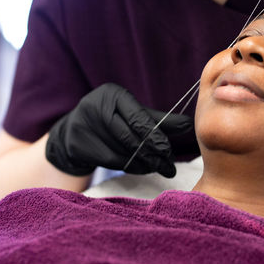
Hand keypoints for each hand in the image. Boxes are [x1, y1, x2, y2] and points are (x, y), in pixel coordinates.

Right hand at [45, 83, 193, 176]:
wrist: (75, 129)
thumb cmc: (113, 118)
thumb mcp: (133, 113)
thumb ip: (159, 120)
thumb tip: (188, 124)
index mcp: (112, 94)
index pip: (137, 117)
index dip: (154, 136)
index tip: (169, 151)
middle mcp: (95, 107)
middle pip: (129, 136)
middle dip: (152, 153)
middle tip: (169, 167)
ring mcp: (83, 126)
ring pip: (121, 151)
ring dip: (143, 163)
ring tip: (159, 169)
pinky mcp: (78, 145)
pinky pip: (111, 161)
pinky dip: (130, 167)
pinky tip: (142, 169)